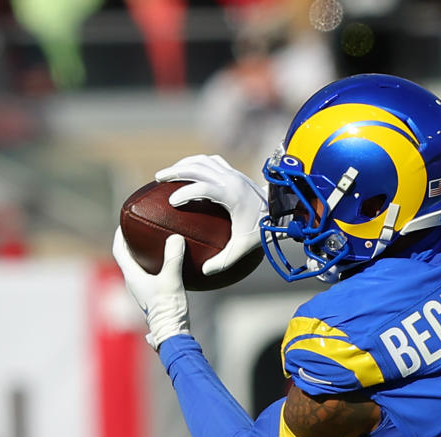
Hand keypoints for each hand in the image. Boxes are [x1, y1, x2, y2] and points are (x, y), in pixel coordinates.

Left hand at [112, 227, 189, 348]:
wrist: (172, 331)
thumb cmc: (167, 307)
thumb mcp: (171, 279)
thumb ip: (173, 257)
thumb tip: (175, 238)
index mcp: (132, 277)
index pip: (119, 251)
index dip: (119, 236)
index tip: (123, 224)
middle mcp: (133, 283)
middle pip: (127, 257)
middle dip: (131, 242)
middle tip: (139, 229)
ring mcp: (142, 291)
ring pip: (138, 267)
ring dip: (142, 254)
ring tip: (153, 243)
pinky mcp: (152, 296)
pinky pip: (149, 275)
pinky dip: (153, 265)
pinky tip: (167, 263)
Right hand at [155, 154, 267, 275]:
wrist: (281, 211)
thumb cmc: (261, 230)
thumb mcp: (243, 248)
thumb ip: (223, 261)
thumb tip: (204, 272)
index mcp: (232, 196)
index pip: (203, 188)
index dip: (185, 193)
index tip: (172, 202)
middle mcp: (231, 180)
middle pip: (198, 167)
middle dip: (175, 171)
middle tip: (159, 178)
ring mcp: (233, 173)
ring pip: (203, 161)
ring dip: (183, 164)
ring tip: (167, 173)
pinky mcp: (234, 171)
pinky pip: (211, 161)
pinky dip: (196, 164)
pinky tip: (186, 172)